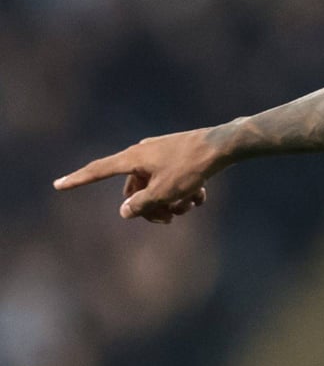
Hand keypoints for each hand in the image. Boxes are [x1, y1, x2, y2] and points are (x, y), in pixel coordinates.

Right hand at [54, 128, 225, 223]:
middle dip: (150, 207)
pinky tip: (201, 196)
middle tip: (169, 219)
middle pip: (135, 189)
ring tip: (190, 204)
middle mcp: (143, 154)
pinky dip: (184, 191)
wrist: (223, 146)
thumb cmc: (191, 167)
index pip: (98, 170)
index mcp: (132, 158)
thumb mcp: (164, 192)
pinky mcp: (178, 157)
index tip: (58, 184)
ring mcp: (161, 154)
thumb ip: (140, 205)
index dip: (78, 180)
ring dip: (171, 201)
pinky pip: (172, 180)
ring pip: (157, 187)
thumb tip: (124, 211)